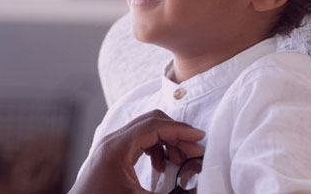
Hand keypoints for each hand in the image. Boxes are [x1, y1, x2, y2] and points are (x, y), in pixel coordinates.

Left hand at [69, 110, 205, 193]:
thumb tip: (195, 191)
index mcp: (117, 147)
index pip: (154, 125)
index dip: (180, 130)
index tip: (199, 138)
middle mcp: (112, 141)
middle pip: (151, 122)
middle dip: (176, 134)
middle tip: (194, 152)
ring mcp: (110, 146)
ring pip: (145, 131)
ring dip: (166, 142)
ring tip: (180, 162)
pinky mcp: (111, 154)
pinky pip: (138, 141)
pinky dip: (155, 149)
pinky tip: (161, 167)